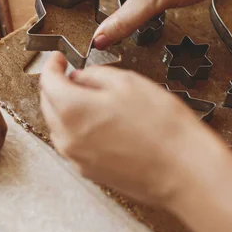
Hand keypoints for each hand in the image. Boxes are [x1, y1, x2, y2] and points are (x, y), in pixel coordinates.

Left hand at [39, 52, 228, 205]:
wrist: (185, 171)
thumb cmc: (163, 129)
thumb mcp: (128, 83)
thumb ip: (95, 75)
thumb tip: (80, 77)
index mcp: (72, 110)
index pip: (47, 81)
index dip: (53, 65)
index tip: (59, 59)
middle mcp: (67, 138)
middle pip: (48, 104)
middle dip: (57, 86)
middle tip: (73, 75)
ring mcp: (77, 158)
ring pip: (59, 126)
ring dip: (66, 109)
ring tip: (90, 99)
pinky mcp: (90, 172)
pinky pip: (74, 144)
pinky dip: (78, 130)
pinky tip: (100, 123)